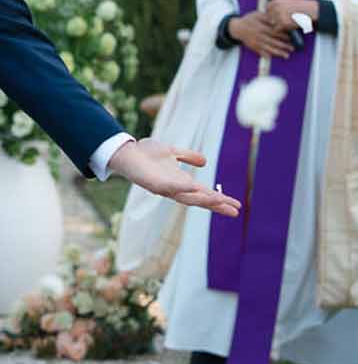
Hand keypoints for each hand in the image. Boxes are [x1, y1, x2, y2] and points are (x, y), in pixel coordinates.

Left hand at [108, 139, 240, 217]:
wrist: (126, 152)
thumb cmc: (147, 153)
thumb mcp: (173, 151)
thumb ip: (188, 156)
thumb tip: (205, 162)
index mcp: (181, 182)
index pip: (204, 194)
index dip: (220, 200)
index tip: (237, 206)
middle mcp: (175, 188)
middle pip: (200, 200)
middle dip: (217, 206)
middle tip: (235, 211)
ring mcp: (165, 188)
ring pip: (188, 197)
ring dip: (204, 199)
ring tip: (221, 202)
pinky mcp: (154, 185)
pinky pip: (172, 188)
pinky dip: (184, 188)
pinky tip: (196, 187)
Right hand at [230, 11, 296, 59]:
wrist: (237, 28)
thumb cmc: (249, 20)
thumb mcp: (257, 15)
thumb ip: (267, 17)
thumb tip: (277, 20)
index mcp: (261, 27)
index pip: (275, 32)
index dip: (283, 35)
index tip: (291, 38)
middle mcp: (259, 36)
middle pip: (273, 42)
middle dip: (284, 46)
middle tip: (292, 48)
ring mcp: (256, 43)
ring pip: (269, 49)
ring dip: (278, 53)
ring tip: (287, 55)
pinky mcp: (253, 47)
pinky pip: (262, 52)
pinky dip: (268, 55)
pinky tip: (274, 57)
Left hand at [263, 0, 316, 31]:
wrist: (312, 10)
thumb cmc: (301, 6)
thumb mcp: (288, 0)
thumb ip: (278, 4)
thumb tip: (268, 9)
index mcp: (275, 1)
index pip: (267, 10)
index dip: (272, 15)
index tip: (279, 16)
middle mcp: (275, 7)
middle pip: (268, 18)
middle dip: (275, 21)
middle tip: (285, 21)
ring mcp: (278, 15)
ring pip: (272, 24)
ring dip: (278, 26)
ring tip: (288, 23)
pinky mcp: (283, 23)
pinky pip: (277, 30)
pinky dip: (282, 30)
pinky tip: (290, 27)